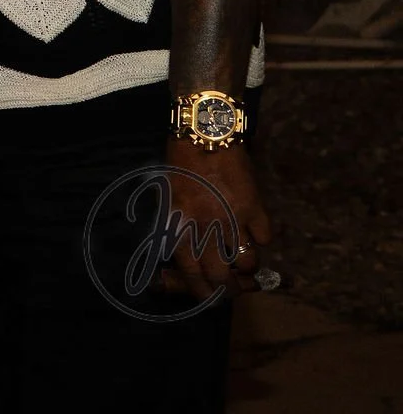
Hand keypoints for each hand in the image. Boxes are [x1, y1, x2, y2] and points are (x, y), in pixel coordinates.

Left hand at [161, 140, 270, 299]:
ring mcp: (231, 220)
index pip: (191, 275)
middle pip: (222, 276)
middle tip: (233, 287)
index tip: (210, 298)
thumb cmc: (180, 167)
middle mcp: (204, 229)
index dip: (203, 292)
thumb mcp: (169, 201)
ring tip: (244, 258)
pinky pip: (265, 237)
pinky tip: (254, 230)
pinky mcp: (254, 207)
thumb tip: (189, 260)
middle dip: (229, 288)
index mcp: (179, 227)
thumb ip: (178, 230)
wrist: (203, 137)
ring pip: (248, 262)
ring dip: (247, 265)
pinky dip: (261, 237)